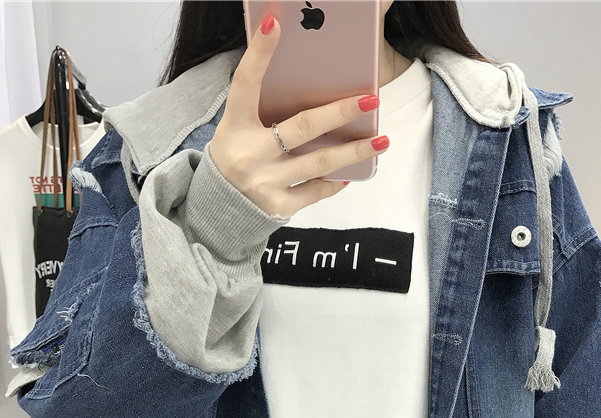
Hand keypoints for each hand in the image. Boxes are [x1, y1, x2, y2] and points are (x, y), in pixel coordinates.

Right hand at [207, 13, 389, 218]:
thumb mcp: (238, 129)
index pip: (245, 83)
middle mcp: (249, 154)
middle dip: (339, 112)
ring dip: (354, 151)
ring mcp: (265, 182)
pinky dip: (333, 181)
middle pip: (303, 127)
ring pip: (320, 162)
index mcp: (235, 126)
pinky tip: (351, 173)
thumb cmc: (237, 158)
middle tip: (369, 100)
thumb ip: (263, 108)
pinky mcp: (279, 206)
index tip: (276, 22)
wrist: (219, 211)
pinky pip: (315, 190)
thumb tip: (307, 83)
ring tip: (381, 140)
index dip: (259, 54)